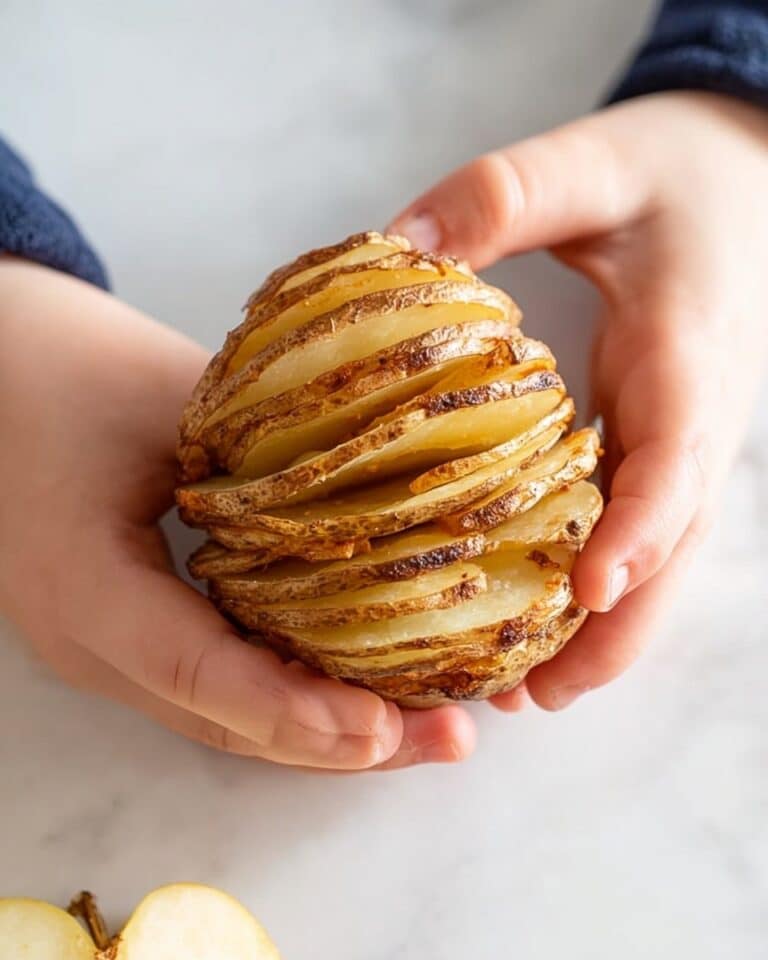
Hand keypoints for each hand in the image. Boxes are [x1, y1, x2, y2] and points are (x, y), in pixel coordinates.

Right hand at [0, 259, 474, 768]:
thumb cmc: (66, 370)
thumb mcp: (169, 401)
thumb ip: (264, 461)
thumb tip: (392, 494)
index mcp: (82, 581)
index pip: (192, 668)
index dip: (288, 706)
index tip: (381, 727)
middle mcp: (91, 641)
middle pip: (222, 722)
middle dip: (336, 744)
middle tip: (445, 740)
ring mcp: (106, 647)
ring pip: (225, 717)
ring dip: (324, 731)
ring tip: (426, 729)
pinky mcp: (129, 632)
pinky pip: (218, 683)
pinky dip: (292, 695)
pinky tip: (363, 687)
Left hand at [389, 91, 767, 709]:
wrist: (741, 177)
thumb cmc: (673, 171)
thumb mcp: (594, 165)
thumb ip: (507, 194)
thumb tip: (400, 244)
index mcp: (689, 356)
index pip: (679, 458)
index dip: (642, 528)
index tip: (591, 589)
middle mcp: (695, 419)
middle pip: (673, 547)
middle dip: (616, 628)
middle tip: (533, 698)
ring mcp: (681, 441)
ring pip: (657, 555)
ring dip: (601, 631)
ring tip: (521, 694)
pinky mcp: (657, 445)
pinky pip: (635, 528)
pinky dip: (591, 585)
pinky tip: (533, 620)